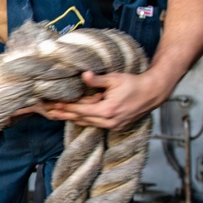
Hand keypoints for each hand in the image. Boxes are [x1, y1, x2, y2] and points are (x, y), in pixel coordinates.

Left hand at [42, 70, 168, 130]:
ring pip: (88, 124)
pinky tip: (76, 117)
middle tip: (49, 112)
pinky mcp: (118, 127)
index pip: (81, 110)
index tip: (53, 104)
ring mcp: (114, 126)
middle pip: (81, 119)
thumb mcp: (114, 79)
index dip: (66, 107)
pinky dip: (86, 120)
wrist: (153, 93)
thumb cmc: (134, 84)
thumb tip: (83, 74)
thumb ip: (97, 80)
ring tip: (58, 115)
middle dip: (65, 115)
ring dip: (73, 119)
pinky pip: (97, 125)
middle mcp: (109, 122)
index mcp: (107, 111)